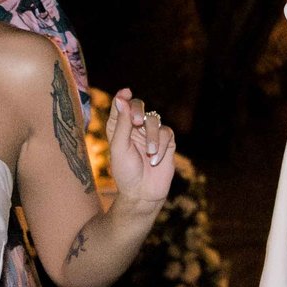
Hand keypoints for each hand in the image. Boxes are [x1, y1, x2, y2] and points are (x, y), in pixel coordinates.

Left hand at [103, 88, 176, 209]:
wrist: (143, 193)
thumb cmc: (126, 172)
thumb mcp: (120, 147)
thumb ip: (122, 123)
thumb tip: (121, 99)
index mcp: (118, 128)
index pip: (121, 106)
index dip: (122, 98)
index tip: (126, 93)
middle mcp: (134, 128)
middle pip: (139, 106)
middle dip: (139, 111)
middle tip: (137, 122)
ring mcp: (151, 134)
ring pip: (154, 120)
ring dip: (152, 137)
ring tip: (150, 154)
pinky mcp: (167, 143)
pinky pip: (167, 134)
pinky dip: (162, 146)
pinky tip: (156, 160)